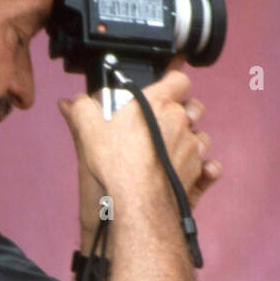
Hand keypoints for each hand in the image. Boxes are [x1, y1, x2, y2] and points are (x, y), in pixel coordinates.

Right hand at [59, 55, 220, 228]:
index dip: (174, 80)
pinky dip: (204, 168)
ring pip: (201, 137)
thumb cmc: (115, 163)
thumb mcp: (88, 130)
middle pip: (193, 107)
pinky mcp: (196, 173)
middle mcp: (181, 122)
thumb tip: (71, 102)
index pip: (179, 79)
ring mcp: (192, 149)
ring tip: (172, 149)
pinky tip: (192, 169)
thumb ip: (81, 109)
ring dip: (191, 140)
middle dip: (183, 111)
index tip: (169, 82)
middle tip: (163, 123)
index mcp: (159, 104)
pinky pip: (208, 166)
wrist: (136, 201)